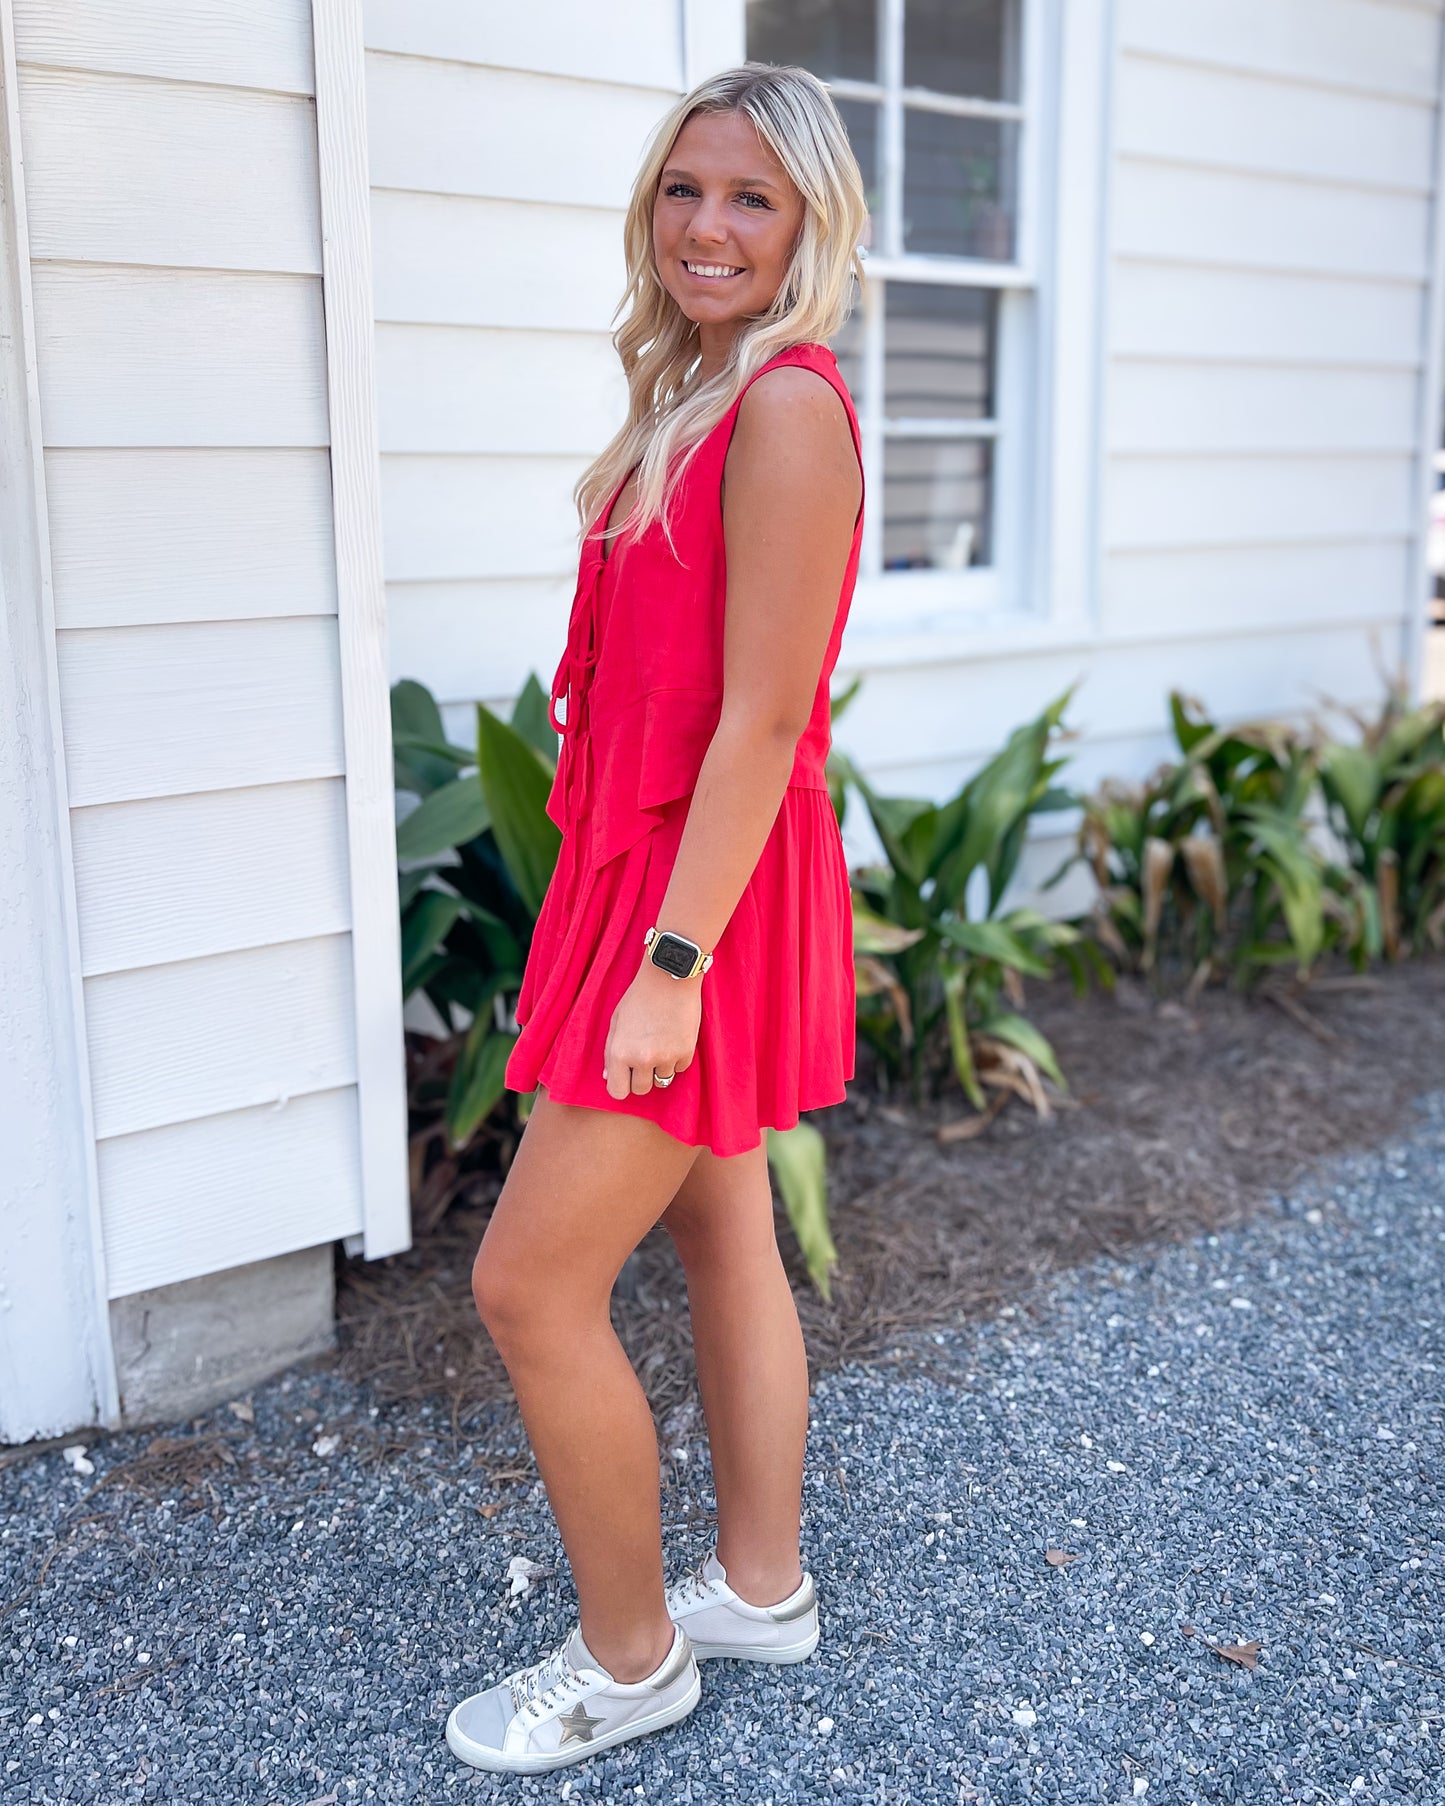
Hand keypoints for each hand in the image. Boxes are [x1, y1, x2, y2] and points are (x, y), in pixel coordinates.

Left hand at [603, 961, 700, 1097]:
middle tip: (644, 1057)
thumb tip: (608, 1076)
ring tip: (659, 1043)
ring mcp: (666, 1058)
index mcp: (619, 1053)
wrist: (669, 978)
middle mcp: (642, 1059)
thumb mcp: (616, 1022)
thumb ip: (611, 1051)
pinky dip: (677, 1059)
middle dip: (641, 1077)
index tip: (625, 1076)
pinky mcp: (686, 1052)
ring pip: (662, 1081)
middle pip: (641, 1090)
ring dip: (660, 1068)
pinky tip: (673, 1038)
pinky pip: (679, 1069)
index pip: (618, 1092)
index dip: (621, 1084)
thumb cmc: (639, 997)